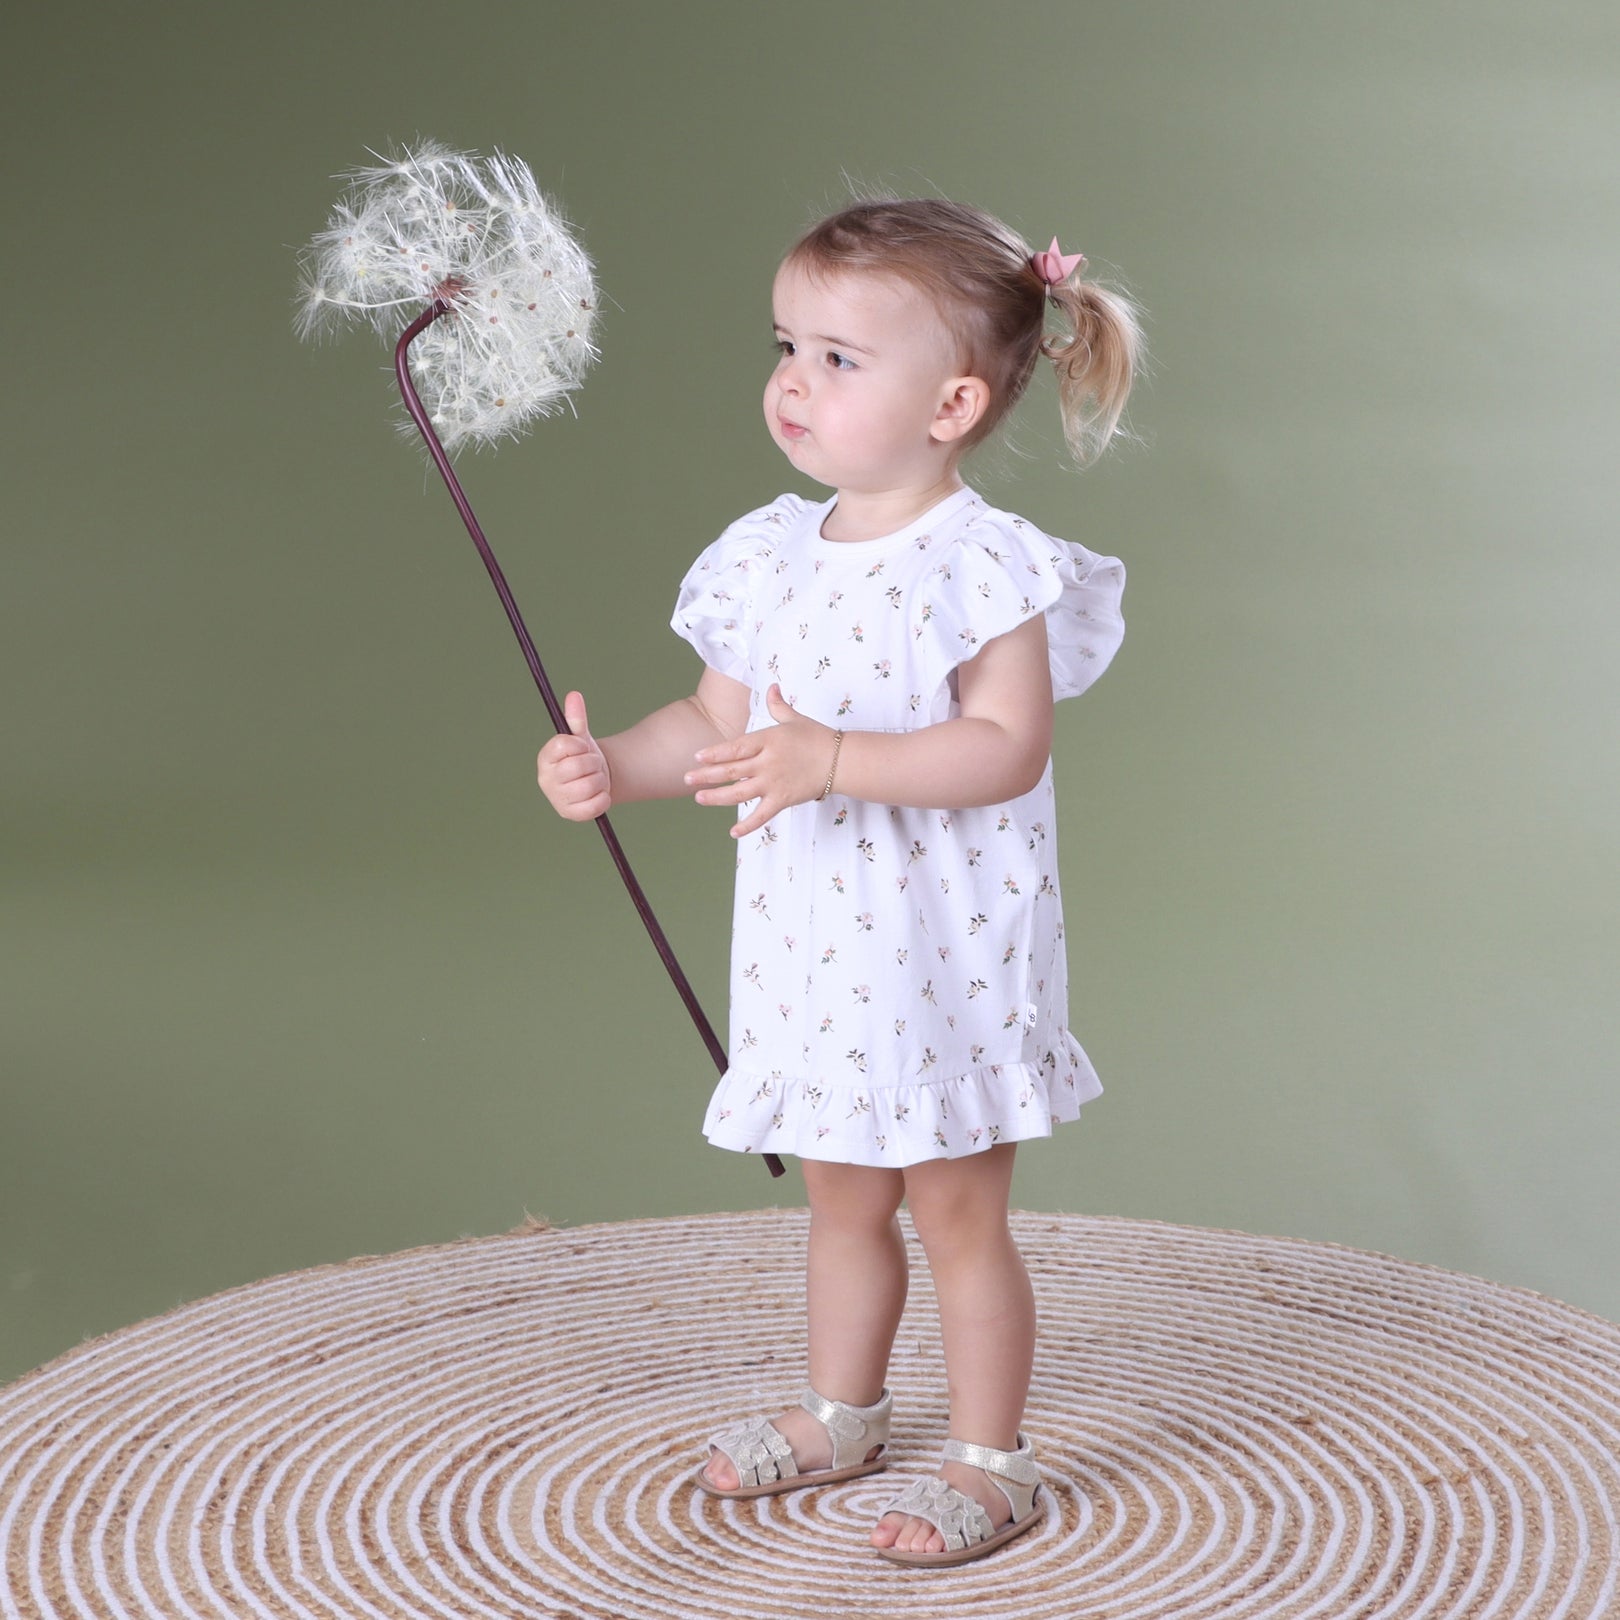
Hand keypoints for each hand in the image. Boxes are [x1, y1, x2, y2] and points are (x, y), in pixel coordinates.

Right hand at [537, 691, 610, 819]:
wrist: (595, 781)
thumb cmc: (584, 757)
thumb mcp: (581, 738)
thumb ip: (576, 718)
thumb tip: (574, 695)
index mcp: (545, 758)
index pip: (562, 746)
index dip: (580, 745)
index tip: (584, 746)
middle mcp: (546, 779)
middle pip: (577, 766)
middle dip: (593, 763)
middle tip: (594, 765)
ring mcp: (557, 799)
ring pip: (589, 785)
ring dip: (601, 780)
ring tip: (597, 778)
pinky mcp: (571, 815)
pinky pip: (595, 805)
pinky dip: (603, 798)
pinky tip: (599, 794)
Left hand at [685, 684, 838, 837]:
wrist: (841, 760)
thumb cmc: (818, 738)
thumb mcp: (795, 718)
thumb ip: (778, 705)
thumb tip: (772, 687)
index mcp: (768, 740)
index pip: (734, 747)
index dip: (714, 752)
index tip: (697, 756)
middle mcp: (767, 762)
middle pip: (730, 770)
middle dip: (706, 775)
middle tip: (687, 778)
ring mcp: (774, 783)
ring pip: (739, 793)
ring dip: (717, 797)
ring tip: (699, 798)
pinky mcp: (783, 800)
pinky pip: (762, 815)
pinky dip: (747, 825)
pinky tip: (733, 832)